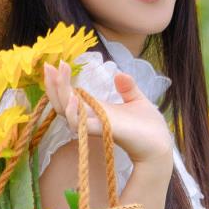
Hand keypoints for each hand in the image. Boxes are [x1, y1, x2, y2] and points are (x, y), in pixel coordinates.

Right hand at [41, 62, 172, 166]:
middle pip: (62, 103)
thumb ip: (127, 88)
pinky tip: (73, 98)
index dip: (61, 83)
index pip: (70, 97)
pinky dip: (74, 113)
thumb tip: (119, 74)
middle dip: (54, 85)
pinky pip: (82, 125)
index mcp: (97, 110)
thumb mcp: (137, 100)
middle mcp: (92, 118)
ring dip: (60, 94)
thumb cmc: (148, 127)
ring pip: (67, 112)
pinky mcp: (105, 131)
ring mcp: (96, 125)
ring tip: (58, 74)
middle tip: (48, 66)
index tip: (58, 63)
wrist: (160, 145)